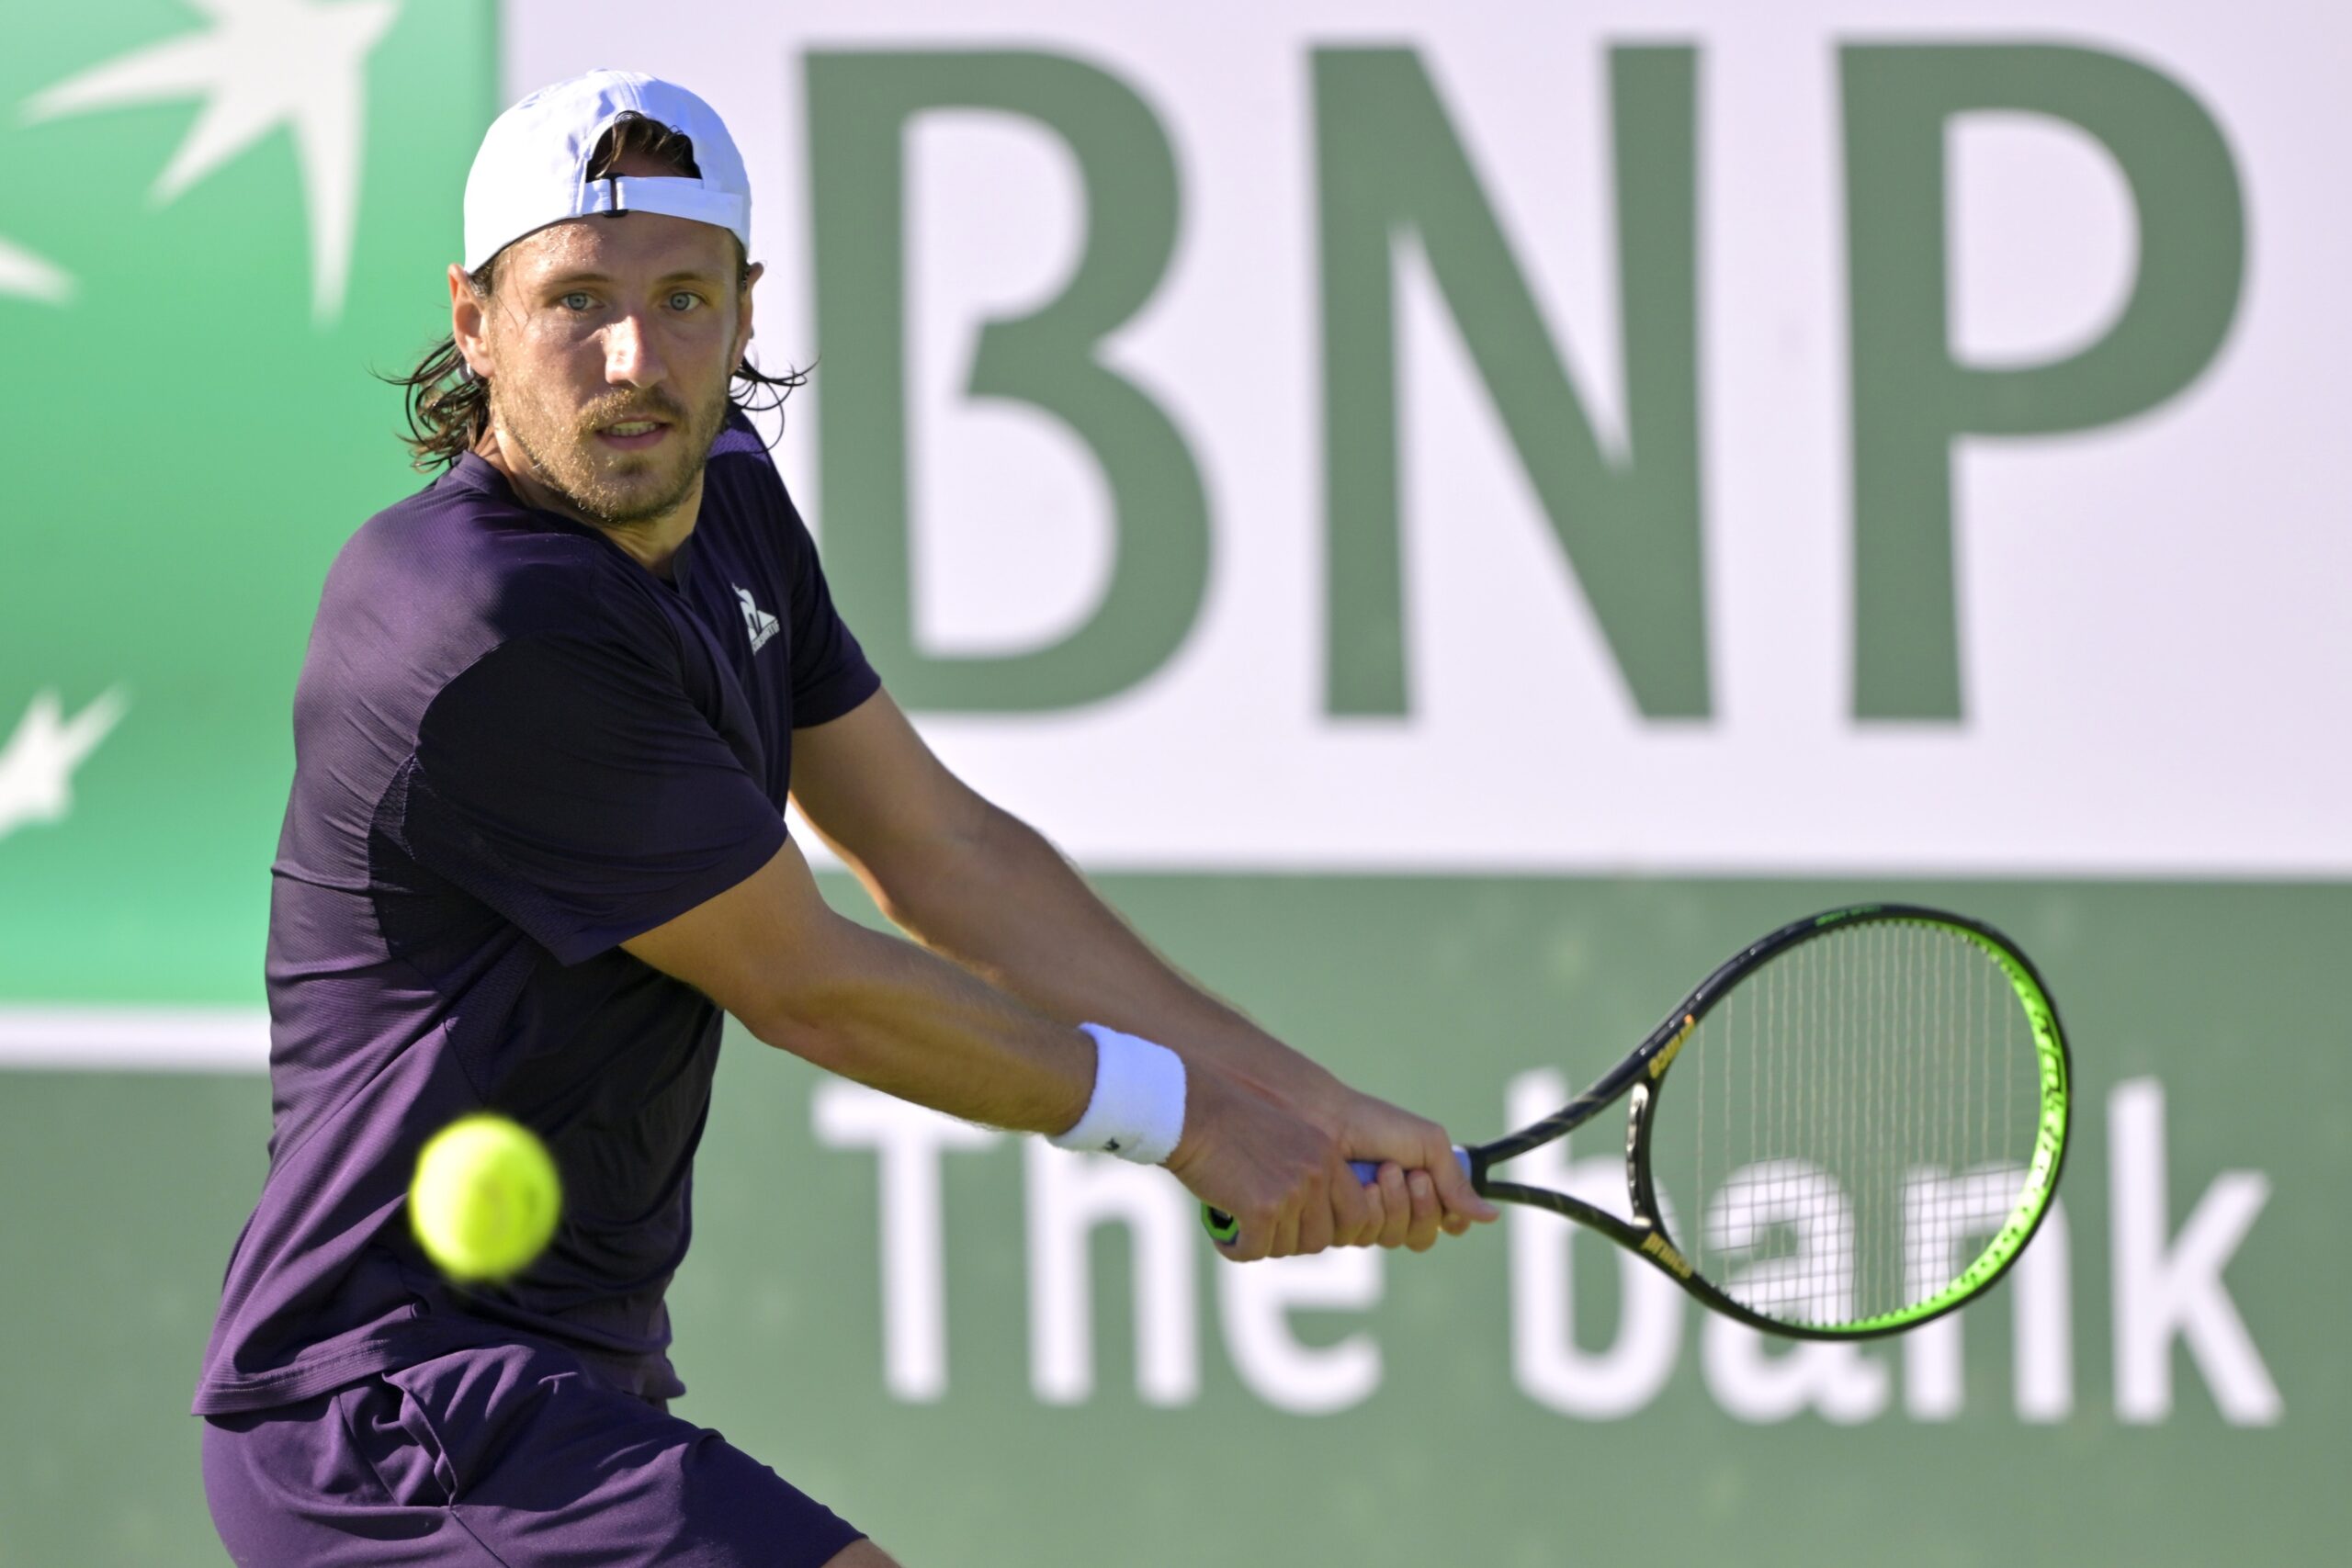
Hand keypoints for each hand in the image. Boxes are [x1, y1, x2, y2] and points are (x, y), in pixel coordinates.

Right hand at [1165, 1063, 1374, 1261]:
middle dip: (1290, 1240)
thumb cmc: (1226, 1122)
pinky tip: (1223, 1235)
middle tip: (1263, 1230)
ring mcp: (1292, 1191)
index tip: (1299, 1227)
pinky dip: (1235, 1248)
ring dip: (1261, 1242)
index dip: (1328, 1229)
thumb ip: (1306, 1171)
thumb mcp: (1283, 1137)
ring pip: (1287, 1247)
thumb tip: (1313, 1223)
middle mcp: (1317, 1172)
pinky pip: (1255, 1251)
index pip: (1356, 1215)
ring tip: (1239, 1226)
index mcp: (1327, 1152)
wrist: (1189, 1110)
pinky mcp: (1261, 1208)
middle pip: (1320, 1238)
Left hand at [1326, 1088, 1499, 1251]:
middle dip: (1421, 1206)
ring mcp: (1365, 1219)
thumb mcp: (1428, 1144)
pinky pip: (1364, 1238)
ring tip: (1383, 1170)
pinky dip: (1369, 1209)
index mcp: (1420, 1189)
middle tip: (1412, 1174)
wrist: (1326, 1120)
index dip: (1449, 1217)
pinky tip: (1361, 1184)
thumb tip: (1492, 1217)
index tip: (1442, 1191)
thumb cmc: (1376, 1124)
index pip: (1446, 1225)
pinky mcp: (1338, 1225)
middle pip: (1422, 1238)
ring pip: (1394, 1239)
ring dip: (1395, 1204)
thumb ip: (1456, 1182)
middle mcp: (1393, 1209)